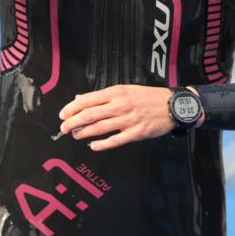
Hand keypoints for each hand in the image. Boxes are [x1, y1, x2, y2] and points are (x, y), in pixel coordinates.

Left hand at [58, 84, 203, 151]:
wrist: (172, 105)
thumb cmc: (148, 97)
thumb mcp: (125, 90)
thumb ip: (103, 96)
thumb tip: (80, 99)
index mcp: (116, 92)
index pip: (87, 100)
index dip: (71, 108)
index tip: (63, 114)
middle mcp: (120, 105)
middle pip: (89, 115)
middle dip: (72, 122)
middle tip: (64, 128)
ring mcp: (128, 120)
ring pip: (99, 128)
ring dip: (84, 133)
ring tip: (76, 135)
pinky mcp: (136, 133)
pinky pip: (115, 140)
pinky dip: (102, 144)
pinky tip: (93, 146)